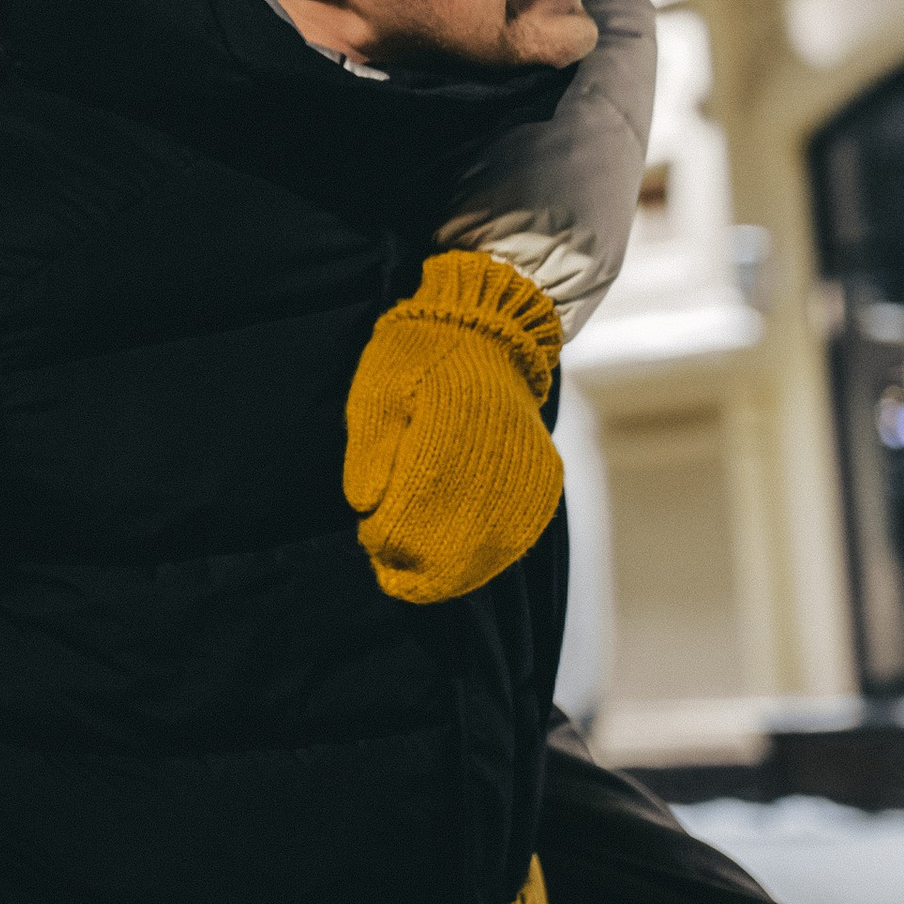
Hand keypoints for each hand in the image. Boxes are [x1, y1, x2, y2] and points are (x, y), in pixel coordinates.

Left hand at [344, 251, 562, 604]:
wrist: (484, 323)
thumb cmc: (418, 352)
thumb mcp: (377, 388)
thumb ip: (370, 447)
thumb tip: (364, 506)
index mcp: (449, 431)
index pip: (418, 507)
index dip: (391, 539)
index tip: (371, 542)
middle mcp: (494, 455)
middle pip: (461, 537)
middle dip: (424, 564)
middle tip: (393, 574)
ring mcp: (524, 466)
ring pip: (497, 540)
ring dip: (459, 567)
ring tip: (424, 580)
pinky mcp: (539, 470)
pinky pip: (523, 524)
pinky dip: (494, 551)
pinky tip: (468, 566)